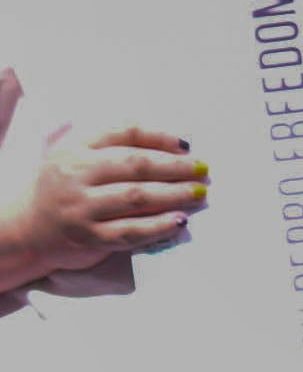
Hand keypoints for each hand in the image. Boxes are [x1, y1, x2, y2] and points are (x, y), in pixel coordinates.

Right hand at [0, 84, 201, 283]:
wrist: (30, 226)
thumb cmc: (63, 188)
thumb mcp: (76, 158)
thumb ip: (111, 147)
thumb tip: (171, 146)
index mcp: (75, 149)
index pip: (122, 134)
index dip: (158, 137)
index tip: (187, 145)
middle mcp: (76, 174)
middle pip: (135, 165)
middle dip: (174, 167)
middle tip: (203, 170)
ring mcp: (82, 207)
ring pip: (137, 197)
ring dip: (174, 194)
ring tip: (199, 193)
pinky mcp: (91, 237)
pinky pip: (132, 231)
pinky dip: (159, 226)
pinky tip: (180, 221)